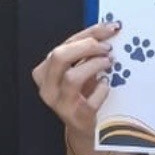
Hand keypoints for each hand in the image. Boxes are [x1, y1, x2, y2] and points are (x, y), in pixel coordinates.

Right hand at [31, 21, 119, 136]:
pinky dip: (101, 89)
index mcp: (45, 71)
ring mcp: (60, 103)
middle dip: (86, 47)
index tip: (109, 28)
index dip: (89, 33)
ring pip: (72, 77)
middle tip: (106, 47)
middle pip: (60, 57)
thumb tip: (106, 29)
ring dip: (93, 65)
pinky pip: (90, 100)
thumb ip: (84, 51)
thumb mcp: (77, 70)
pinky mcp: (76, 116)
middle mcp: (48, 86)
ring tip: (108, 62)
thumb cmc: (80, 94)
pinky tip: (105, 84)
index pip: (64, 44)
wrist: (80, 126)